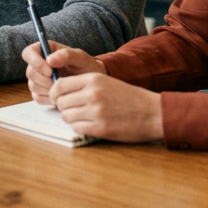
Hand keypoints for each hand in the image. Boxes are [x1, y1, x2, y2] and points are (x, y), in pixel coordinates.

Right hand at [21, 41, 105, 103]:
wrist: (92, 84)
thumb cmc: (87, 67)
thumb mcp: (81, 58)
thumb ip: (66, 55)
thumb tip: (49, 60)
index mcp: (45, 50)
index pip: (28, 53)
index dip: (35, 62)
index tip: (49, 71)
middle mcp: (38, 64)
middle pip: (30, 72)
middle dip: (44, 79)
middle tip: (60, 83)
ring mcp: (38, 79)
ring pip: (33, 86)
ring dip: (48, 89)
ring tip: (65, 89)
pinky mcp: (40, 93)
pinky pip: (38, 97)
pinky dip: (49, 98)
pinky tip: (62, 95)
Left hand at [48, 73, 163, 142]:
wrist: (152, 112)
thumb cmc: (129, 97)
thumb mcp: (106, 83)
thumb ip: (84, 85)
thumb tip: (58, 92)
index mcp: (93, 79)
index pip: (59, 85)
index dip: (55, 93)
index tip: (57, 98)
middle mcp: (92, 94)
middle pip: (61, 102)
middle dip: (63, 107)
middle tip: (72, 109)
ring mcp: (96, 112)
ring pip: (66, 116)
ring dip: (71, 118)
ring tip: (83, 117)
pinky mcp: (100, 128)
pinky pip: (76, 128)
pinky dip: (79, 127)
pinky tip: (90, 124)